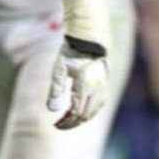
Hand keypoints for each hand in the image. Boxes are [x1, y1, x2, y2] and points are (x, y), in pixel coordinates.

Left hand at [47, 0, 110, 129]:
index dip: (66, 122)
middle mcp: (97, 88)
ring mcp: (104, 85)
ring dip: (83, 117)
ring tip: (70, 118)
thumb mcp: (59, 69)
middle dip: (72, 122)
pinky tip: (83, 108)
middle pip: (86, 115)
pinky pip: (100, 102)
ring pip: (95, 110)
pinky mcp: (106, 82)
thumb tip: (52, 111)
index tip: (55, 124)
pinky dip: (91, 109)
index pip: (76, 113)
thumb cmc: (71, 50)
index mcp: (85, 86)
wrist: (91, 34)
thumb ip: (55, 90)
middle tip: (60, 124)